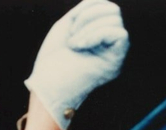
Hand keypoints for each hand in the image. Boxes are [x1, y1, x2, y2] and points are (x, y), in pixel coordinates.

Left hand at [24, 0, 128, 129]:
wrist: (46, 85)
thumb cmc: (52, 59)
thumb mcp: (68, 25)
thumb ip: (87, 10)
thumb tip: (101, 1)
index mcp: (99, 36)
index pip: (105, 6)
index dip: (88, 8)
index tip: (70, 27)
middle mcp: (109, 45)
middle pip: (113, 10)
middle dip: (87, 17)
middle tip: (71, 38)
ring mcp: (114, 54)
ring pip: (115, 20)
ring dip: (88, 28)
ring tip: (73, 44)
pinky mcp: (116, 62)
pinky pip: (120, 34)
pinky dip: (97, 35)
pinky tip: (81, 47)